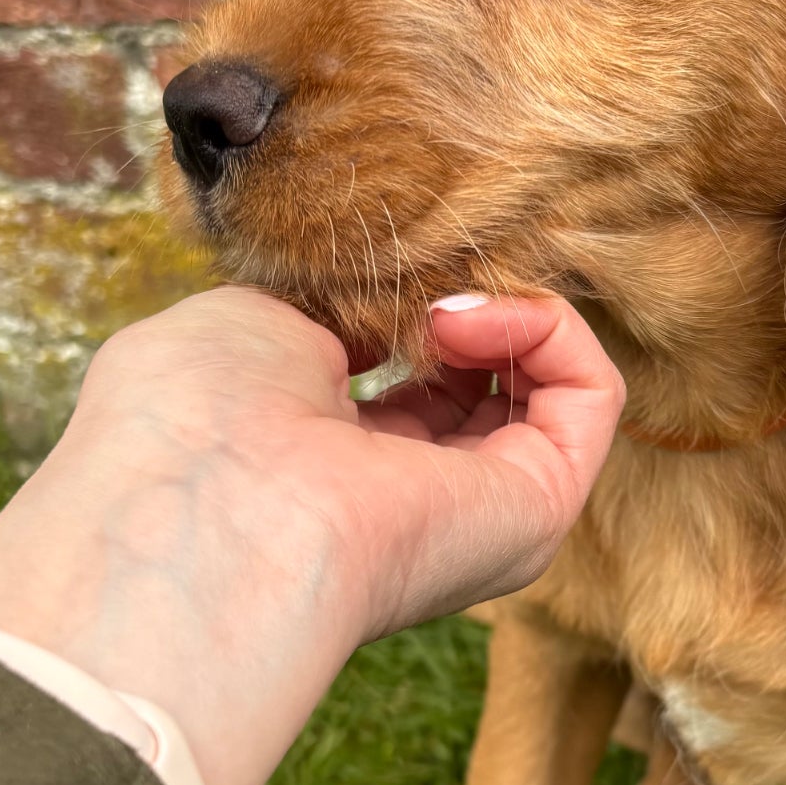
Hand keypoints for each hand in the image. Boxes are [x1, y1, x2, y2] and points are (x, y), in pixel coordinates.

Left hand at [0, 287, 624, 784]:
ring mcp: (486, 515)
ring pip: (549, 385)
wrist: (208, 508)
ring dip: (505, 310)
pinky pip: (591, 394)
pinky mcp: (545, 508)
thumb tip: (401, 298)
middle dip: (466, 301)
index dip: (408, 304)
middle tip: (412, 285)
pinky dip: (547, 328)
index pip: (409, 385)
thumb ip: (333, 309)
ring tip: (437, 307)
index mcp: (333, 473)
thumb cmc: (193, 421)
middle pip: (486, 384)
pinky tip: (464, 320)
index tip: (368, 270)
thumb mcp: (252, 324)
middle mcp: (414, 506)